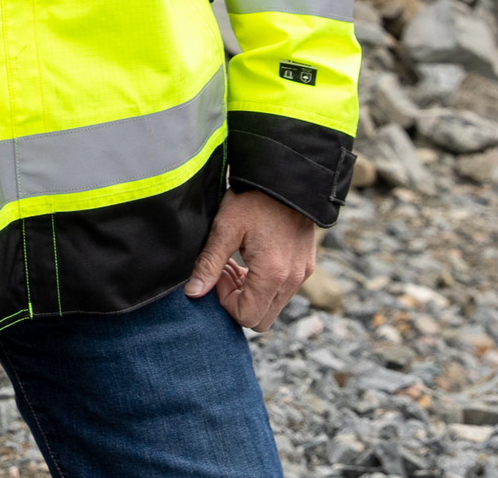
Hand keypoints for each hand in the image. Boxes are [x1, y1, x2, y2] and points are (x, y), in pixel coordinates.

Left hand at [183, 189, 317, 329]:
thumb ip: (209, 263)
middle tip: (225, 272)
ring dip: (250, 293)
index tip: (219, 274)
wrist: (287, 178)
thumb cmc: (255, 199)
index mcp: (273, 274)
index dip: (226, 302)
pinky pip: (282, 292)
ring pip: (272, 306)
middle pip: (261, 319)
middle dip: (238, 302)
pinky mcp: (304, 267)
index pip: (247, 317)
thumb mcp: (225, 228)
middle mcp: (292, 281)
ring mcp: (301, 275)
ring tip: (236, 263)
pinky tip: (251, 259)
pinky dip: (264, 285)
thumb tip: (193, 292)